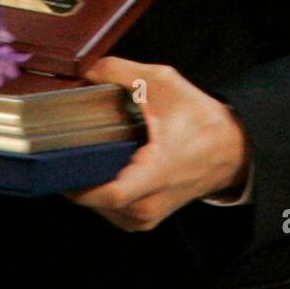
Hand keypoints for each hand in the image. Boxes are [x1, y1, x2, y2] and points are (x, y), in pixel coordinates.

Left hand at [61, 58, 251, 232]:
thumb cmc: (202, 122)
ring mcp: (146, 216)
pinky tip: (98, 166)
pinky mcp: (143, 218)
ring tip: (81, 152)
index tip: (58, 158)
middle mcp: (148, 204)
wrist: (231, 149)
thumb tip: (86, 71)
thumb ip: (119, 71)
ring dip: (87, 181)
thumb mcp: (162, 82)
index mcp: (155, 173)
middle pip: (94, 199)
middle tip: (64, 144)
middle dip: (76, 171)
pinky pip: (110, 209)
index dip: (77, 180)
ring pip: (99, 207)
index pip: (109, 192)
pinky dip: (99, 189)